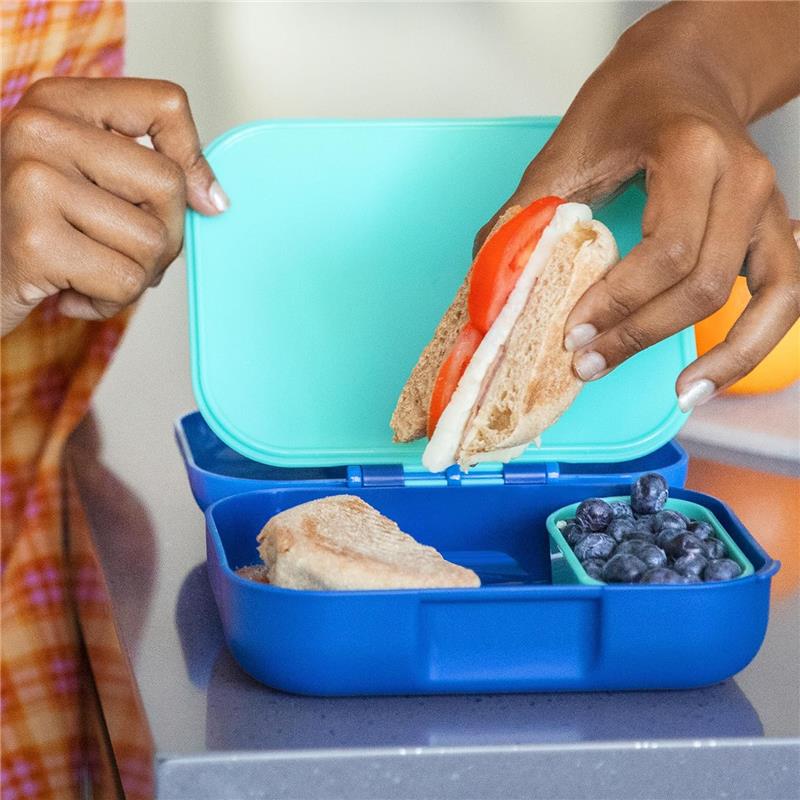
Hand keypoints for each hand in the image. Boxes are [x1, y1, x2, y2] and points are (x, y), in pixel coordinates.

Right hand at [1, 77, 227, 334]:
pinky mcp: (34, 242)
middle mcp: (38, 129)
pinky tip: (69, 293)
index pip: (166, 105)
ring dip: (134, 277)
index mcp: (57, 103)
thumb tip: (215, 200)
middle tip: (122, 253)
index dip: (194, 159)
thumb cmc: (29, 232)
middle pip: (169, 184)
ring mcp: (32, 182)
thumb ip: (144, 174)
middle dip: (165, 238)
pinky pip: (126, 282)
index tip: (198, 199)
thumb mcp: (80, 182)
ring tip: (88, 272)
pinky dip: (108, 303)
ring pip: (153, 243)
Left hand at [475, 2, 799, 409]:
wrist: (684, 74)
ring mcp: (769, 206)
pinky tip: (712, 378)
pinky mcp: (773, 230)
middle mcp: (744, 180)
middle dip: (639, 333)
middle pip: (700, 284)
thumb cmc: (625, 104)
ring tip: (675, 393)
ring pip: (754, 299)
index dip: (616, 304)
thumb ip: (524, 217)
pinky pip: (782, 298)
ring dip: (712, 355)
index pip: (664, 251)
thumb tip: (488, 291)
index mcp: (693, 152)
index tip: (571, 334)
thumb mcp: (563, 151)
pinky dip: (753, 345)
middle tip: (587, 362)